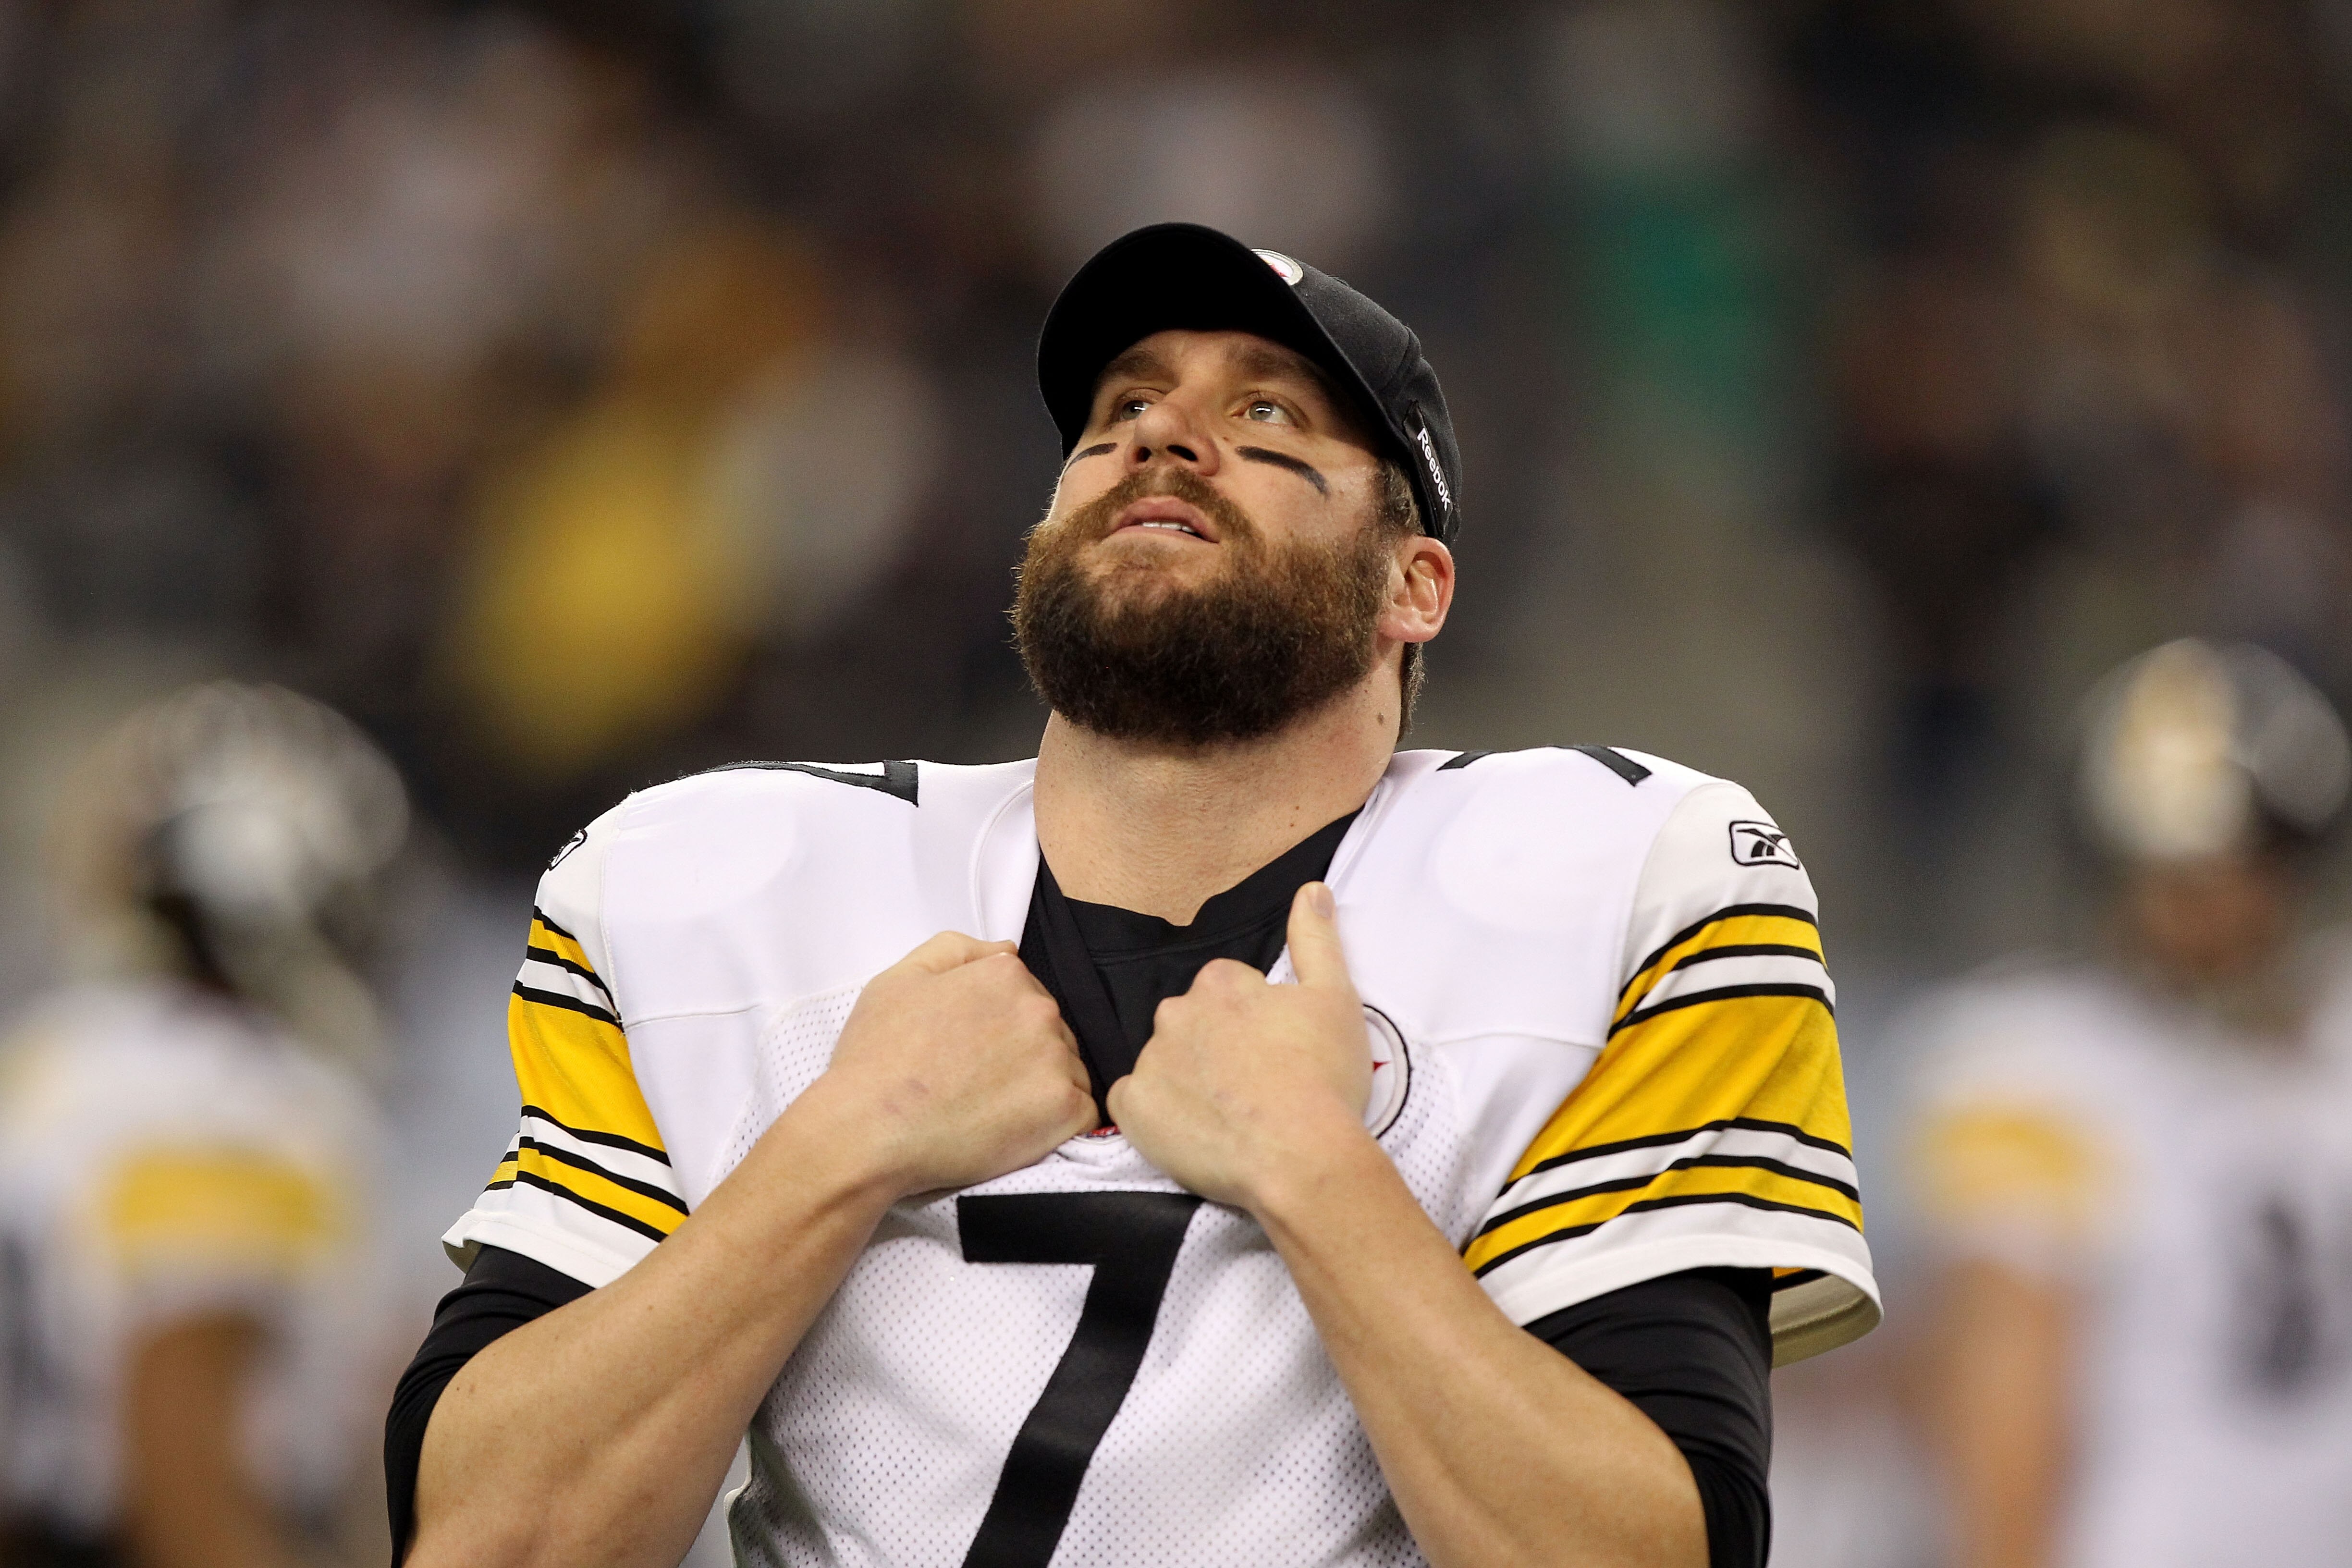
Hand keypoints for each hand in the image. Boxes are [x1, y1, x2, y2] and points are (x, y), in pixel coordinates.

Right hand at [809, 933, 1095, 1198]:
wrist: (867, 1130)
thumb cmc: (876, 1059)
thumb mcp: (900, 979)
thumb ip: (957, 951)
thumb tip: (1007, 950)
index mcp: (1004, 976)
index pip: (1027, 996)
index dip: (1000, 1027)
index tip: (971, 1053)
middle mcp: (1038, 1010)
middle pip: (1052, 1032)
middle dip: (1025, 1056)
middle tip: (977, 1085)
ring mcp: (1055, 1060)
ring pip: (1069, 1071)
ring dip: (1042, 1089)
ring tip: (991, 1111)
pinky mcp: (1064, 1110)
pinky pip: (1083, 1113)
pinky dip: (1059, 1124)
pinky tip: (1018, 1131)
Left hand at [1109, 883, 1373, 1211]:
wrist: (1300, 1157)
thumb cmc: (1323, 1078)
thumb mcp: (1334, 997)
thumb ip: (1316, 938)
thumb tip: (1310, 889)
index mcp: (1219, 982)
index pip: (1227, 990)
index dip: (1255, 1023)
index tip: (1277, 1051)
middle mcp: (1176, 1013)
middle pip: (1192, 1023)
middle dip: (1215, 1046)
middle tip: (1254, 1085)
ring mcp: (1150, 1061)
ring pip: (1165, 1061)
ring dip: (1188, 1079)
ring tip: (1229, 1114)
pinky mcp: (1133, 1109)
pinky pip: (1134, 1102)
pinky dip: (1156, 1113)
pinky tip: (1191, 1129)